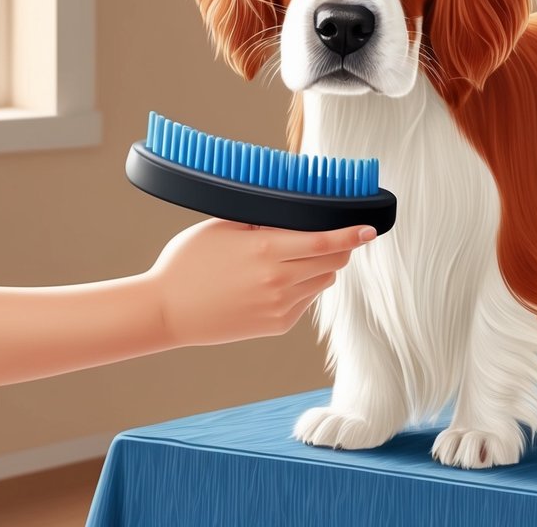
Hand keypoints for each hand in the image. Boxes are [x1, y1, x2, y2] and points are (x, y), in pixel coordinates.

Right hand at [145, 219, 374, 347]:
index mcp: (266, 251)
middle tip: (336, 238)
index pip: (325, 241)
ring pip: (322, 281)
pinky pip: (306, 300)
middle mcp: (278, 281)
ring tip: (293, 257)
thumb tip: (294, 211)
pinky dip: (302, 286)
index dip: (352, 235)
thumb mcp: (223, 228)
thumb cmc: (189, 263)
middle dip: (340, 248)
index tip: (369, 229)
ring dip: (320, 267)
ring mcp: (280, 306)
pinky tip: (277, 280)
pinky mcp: (277, 325)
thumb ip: (262, 221)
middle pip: (333, 263)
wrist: (167, 310)